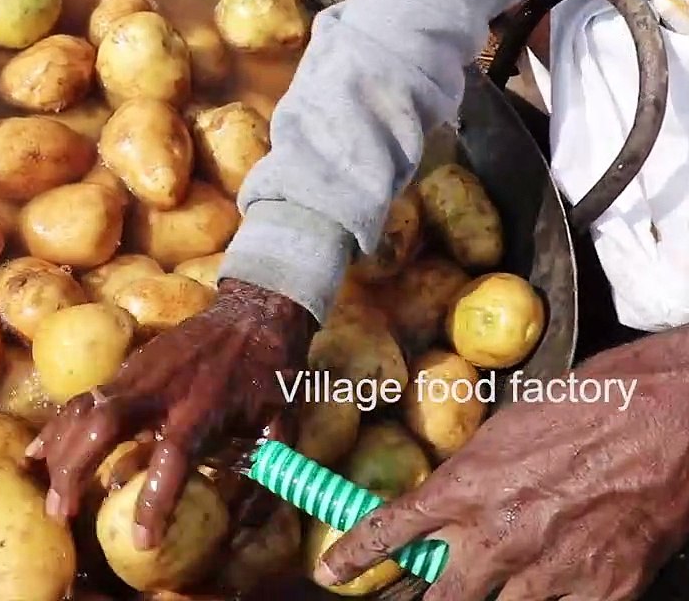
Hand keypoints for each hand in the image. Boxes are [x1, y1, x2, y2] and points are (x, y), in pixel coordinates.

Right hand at [26, 279, 314, 549]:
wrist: (251, 315)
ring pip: (85, 409)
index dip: (154, 499)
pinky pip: (83, 399)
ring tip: (48, 496)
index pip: (173, 457)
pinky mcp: (125, 368)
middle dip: (76, 470)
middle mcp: (162, 390)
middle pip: (106, 425)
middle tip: (63, 513)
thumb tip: (242, 527)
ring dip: (60, 452)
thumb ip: (261, 476)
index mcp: (202, 408)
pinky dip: (58, 426)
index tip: (142, 541)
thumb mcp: (279, 427)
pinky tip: (37, 452)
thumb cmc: (267, 376)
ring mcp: (137, 375)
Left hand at [316, 328, 688, 599]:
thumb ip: (475, 471)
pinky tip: (560, 588)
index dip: (356, 556)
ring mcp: (552, 570)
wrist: (668, 416)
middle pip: (442, 598)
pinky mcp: (603, 591)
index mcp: (469, 487)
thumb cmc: (591, 405)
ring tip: (504, 582)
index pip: (393, 531)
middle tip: (423, 597)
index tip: (331, 571)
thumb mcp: (509, 429)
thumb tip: (453, 494)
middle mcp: (500, 536)